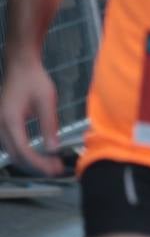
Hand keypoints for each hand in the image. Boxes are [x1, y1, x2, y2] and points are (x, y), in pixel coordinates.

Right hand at [0, 57, 62, 175]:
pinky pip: (11, 146)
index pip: (23, 150)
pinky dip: (24, 153)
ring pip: (12, 153)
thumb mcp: (46, 101)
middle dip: (36, 165)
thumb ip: (49, 126)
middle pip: (15, 156)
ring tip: (51, 164)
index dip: (39, 163)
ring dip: (31, 161)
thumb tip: (54, 149)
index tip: (56, 168)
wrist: (21, 67)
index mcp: (10, 120)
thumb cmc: (34, 80)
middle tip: (57, 169)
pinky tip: (39, 155)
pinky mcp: (2, 126)